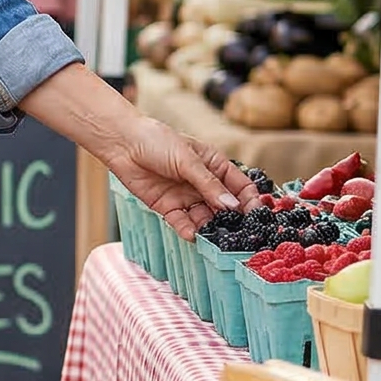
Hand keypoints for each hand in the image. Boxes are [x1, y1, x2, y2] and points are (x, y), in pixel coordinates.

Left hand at [104, 114, 257, 241]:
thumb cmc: (157, 141)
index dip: (250, 200)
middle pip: (225, 206)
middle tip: (240, 234)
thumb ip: (209, 184)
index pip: (240, 186)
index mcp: (215, 165)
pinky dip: (188, 230)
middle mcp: (203, 183)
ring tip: (215, 238)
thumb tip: (232, 205)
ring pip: (205, 218)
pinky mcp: (168, 207)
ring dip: (211, 228)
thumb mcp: (188, 160)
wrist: (123, 144)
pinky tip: (193, 235)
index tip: (257, 215)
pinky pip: (182, 222)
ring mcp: (186, 196)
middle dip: (233, 220)